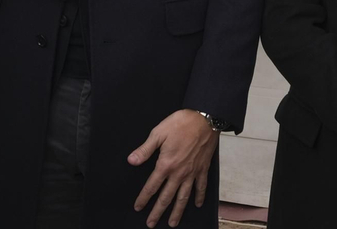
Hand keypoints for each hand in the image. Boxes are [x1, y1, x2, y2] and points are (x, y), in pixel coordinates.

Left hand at [129, 109, 217, 227]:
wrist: (205, 119)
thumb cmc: (181, 124)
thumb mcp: (158, 133)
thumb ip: (145, 150)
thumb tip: (131, 161)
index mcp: (166, 164)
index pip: (152, 186)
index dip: (144, 198)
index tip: (138, 208)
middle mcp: (179, 173)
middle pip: (166, 197)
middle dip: (157, 212)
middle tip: (151, 224)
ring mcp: (192, 173)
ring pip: (183, 197)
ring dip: (177, 211)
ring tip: (172, 223)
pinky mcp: (203, 169)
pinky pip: (201, 187)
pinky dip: (199, 197)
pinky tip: (197, 204)